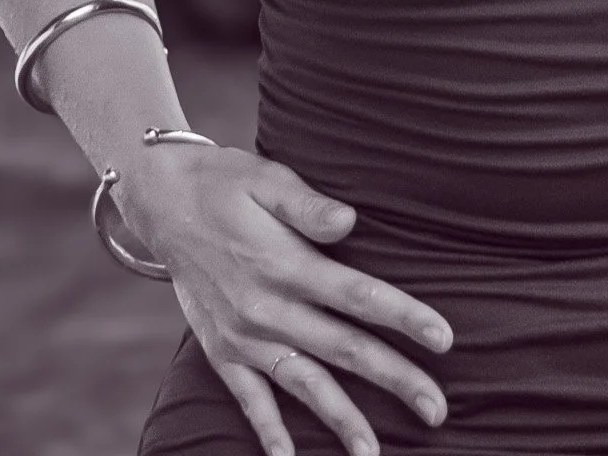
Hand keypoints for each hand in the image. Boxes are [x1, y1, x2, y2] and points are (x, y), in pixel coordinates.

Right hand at [116, 143, 452, 455]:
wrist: (162, 202)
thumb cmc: (226, 183)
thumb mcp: (267, 178)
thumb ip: (308, 206)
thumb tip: (350, 222)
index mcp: (286, 264)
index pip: (359, 297)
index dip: (405, 318)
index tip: (445, 340)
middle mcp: (267, 309)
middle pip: (344, 350)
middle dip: (395, 380)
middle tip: (438, 410)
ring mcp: (243, 337)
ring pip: (304, 386)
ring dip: (343, 420)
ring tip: (375, 453)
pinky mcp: (221, 351)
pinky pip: (249, 400)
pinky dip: (269, 433)